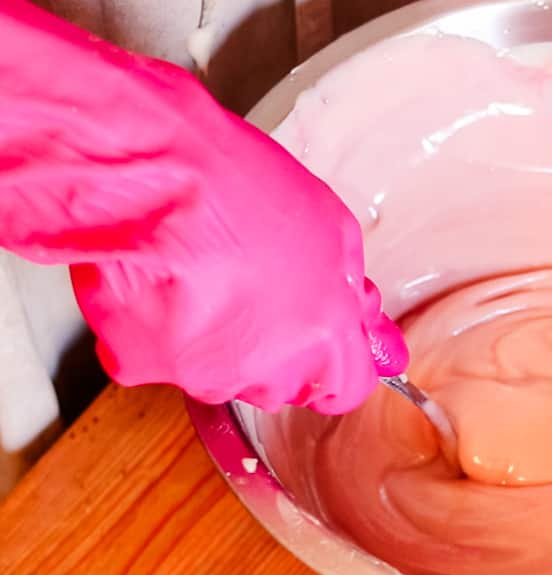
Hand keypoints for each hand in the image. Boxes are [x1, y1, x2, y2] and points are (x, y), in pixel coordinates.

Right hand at [0, 1, 407, 413]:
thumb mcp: (333, 228)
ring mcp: (202, 373)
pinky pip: (157, 358)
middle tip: (254, 289)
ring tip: (201, 278)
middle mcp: (267, 370)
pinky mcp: (140, 365)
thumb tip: (377, 339)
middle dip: (277, 349)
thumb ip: (353, 295)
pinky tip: (158, 284)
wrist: (153, 175)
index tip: (324, 343)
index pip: (346, 388)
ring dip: (218, 342)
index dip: (336, 364)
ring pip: (221, 376)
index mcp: (323, 337)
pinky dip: (158, 331)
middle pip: (283, 384)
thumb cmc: (243, 188)